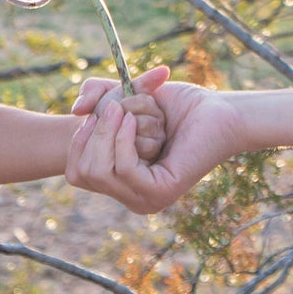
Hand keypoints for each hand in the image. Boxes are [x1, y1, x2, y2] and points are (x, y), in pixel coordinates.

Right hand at [67, 78, 242, 212]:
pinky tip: (133, 121)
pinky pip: (125, 169)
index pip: (76, 174)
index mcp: (121, 182)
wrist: (216, 110)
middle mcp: (131, 196)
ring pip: (100, 172)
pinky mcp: (160, 192)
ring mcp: (145, 198)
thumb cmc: (173, 104)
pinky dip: (124, 140)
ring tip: (127, 113)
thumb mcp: (125, 94)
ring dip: (109, 134)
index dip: (77, 142)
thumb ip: (96, 95)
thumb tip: (77, 111)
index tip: (93, 115)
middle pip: (82, 173)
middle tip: (115, 108)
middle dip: (93, 134)